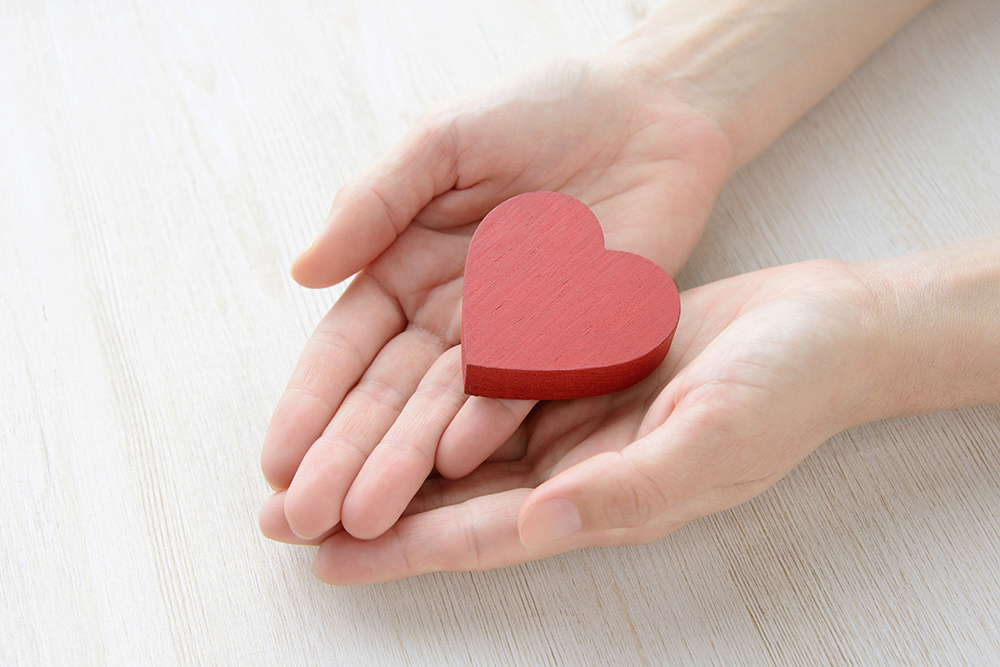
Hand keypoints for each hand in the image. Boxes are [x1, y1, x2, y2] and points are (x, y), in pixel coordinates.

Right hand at [259, 55, 734, 539]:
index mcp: (404, 268)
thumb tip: (301, 271)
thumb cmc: (538, 112)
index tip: (275, 461)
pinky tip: (449, 460)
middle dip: (343, 456)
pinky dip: (487, 422)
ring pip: (443, 410)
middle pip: (386, 396)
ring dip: (403, 462)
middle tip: (301, 517)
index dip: (310, 404)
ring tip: (365, 515)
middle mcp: (448, 316)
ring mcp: (508, 337)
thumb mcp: (441, 143)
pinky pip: (523, 389)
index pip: (345, 350)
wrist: (647, 112)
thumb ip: (375, 203)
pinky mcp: (569, 345)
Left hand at [259, 259, 882, 582]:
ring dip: (389, 451)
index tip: (324, 559)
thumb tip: (537, 524)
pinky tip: (393, 384)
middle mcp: (572, 468)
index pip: (481, 535)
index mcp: (598, 498)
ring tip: (317, 454)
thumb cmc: (784, 389)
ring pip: (459, 446)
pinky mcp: (575, 369)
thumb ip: (628, 490)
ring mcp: (571, 419)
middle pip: (451, 499)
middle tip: (285, 511)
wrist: (822, 330)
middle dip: (370, 505)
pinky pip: (490, 389)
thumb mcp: (713, 437)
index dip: (404, 549)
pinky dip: (437, 394)